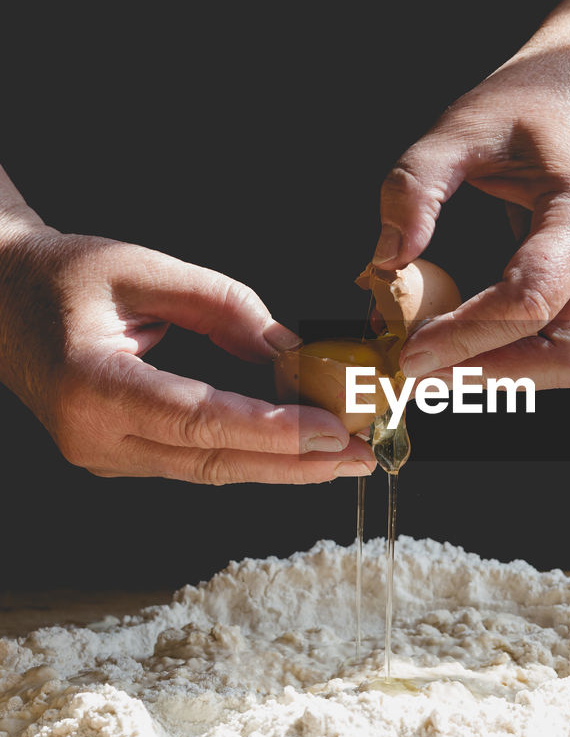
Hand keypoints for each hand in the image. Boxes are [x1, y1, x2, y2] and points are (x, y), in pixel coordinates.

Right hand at [0, 227, 374, 482]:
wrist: (1, 302)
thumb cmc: (64, 277)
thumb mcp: (142, 266)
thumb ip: (222, 305)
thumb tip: (290, 351)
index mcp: (89, 385)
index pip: (196, 418)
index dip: (270, 430)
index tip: (334, 429)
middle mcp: (93, 436)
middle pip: (212, 461)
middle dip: (296, 462)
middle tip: (365, 453)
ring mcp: (104, 456)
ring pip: (208, 470)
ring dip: (281, 466)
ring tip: (348, 456)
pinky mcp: (120, 458)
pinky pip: (195, 462)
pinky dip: (250, 455)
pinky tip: (298, 449)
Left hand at [372, 28, 569, 388]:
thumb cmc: (536, 96)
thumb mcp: (464, 122)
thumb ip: (417, 185)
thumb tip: (384, 264)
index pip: (530, 300)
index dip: (468, 337)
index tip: (408, 355)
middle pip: (567, 355)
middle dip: (493, 377)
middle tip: (421, 377)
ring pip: (569, 359)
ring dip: (503, 376)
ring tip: (435, 369)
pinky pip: (558, 339)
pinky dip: (510, 354)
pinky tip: (459, 345)